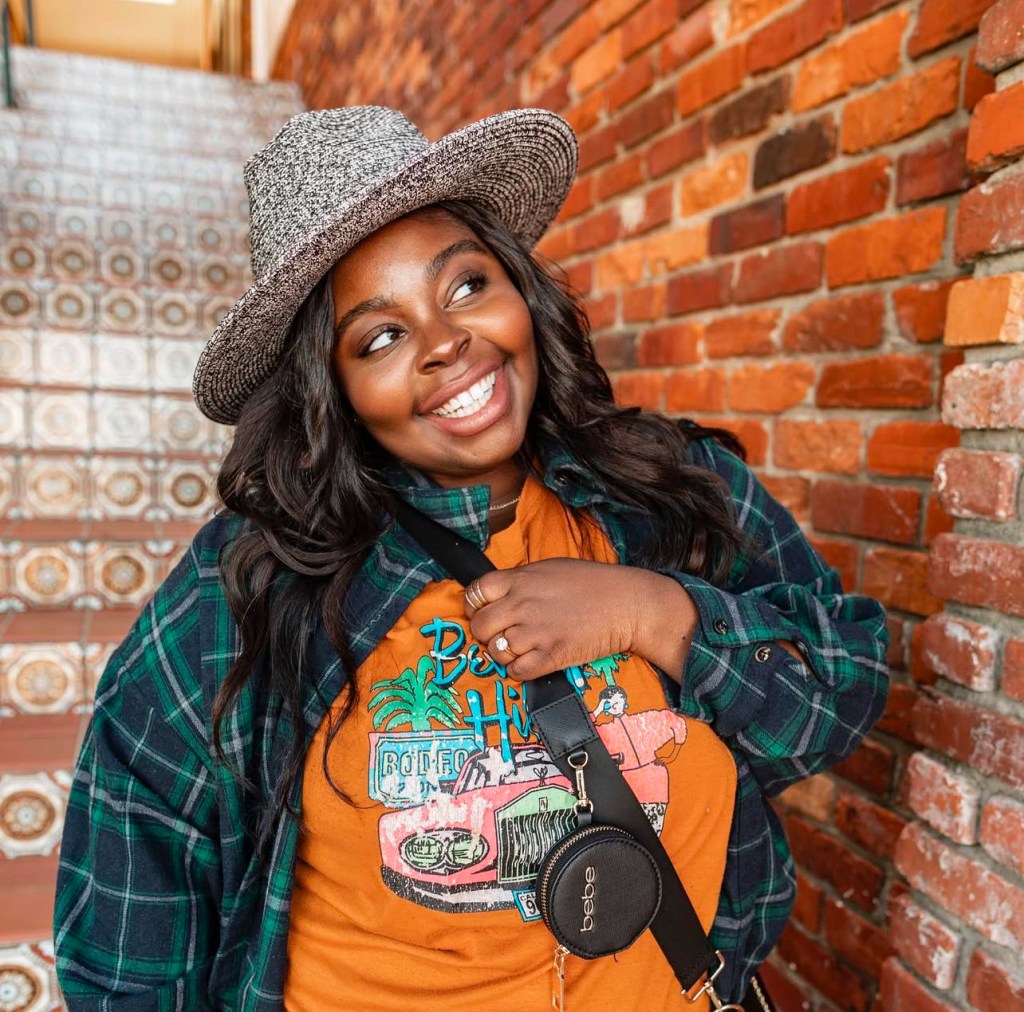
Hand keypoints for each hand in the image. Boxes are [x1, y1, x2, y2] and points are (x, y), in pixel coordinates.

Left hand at [464, 559, 695, 681]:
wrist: (627, 604)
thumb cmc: (592, 583)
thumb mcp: (550, 568)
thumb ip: (520, 580)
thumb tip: (498, 594)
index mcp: (520, 579)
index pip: (474, 593)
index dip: (474, 606)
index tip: (481, 612)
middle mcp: (522, 604)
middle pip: (480, 626)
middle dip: (486, 633)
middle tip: (500, 634)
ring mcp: (536, 631)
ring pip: (496, 652)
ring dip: (504, 653)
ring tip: (522, 647)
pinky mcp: (551, 656)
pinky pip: (516, 671)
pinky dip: (519, 669)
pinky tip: (532, 660)